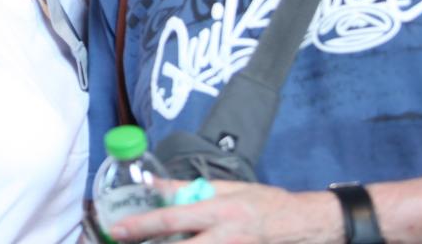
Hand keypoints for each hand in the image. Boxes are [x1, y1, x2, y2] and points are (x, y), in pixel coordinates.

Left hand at [107, 180, 341, 243]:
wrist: (302, 224)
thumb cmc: (263, 202)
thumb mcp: (227, 188)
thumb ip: (188, 188)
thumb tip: (153, 183)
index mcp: (219, 210)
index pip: (173, 218)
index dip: (143, 225)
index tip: (118, 228)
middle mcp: (225, 237)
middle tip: (122, 241)